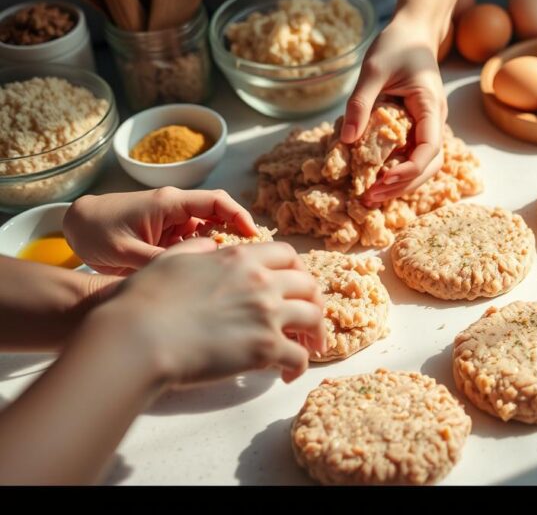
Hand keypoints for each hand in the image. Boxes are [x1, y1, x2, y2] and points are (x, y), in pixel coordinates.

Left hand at [64, 187, 259, 275]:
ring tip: (234, 269)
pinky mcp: (172, 233)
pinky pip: (198, 240)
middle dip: (238, 234)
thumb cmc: (98, 232)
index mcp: (170, 203)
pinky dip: (207, 253)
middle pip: (221, 214)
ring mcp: (176, 220)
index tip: (254, 236)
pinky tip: (211, 271)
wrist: (79, 225)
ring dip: (224, 246)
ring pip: (212, 229)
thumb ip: (159, 261)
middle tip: (251, 258)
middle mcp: (178, 208)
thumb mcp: (126, 253)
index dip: (240, 217)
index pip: (216, 202)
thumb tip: (192, 272)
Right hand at [85, 239, 326, 384]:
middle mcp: (260, 282)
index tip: (296, 286)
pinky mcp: (264, 348)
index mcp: (240, 258)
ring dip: (315, 334)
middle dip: (313, 302)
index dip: (297, 271)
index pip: (287, 255)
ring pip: (313, 318)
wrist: (137, 339)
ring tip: (308, 348)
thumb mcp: (170, 260)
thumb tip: (209, 245)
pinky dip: (298, 367)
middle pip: (308, 286)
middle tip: (308, 320)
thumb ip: (195, 249)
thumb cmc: (143, 302)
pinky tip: (287, 375)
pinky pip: (298, 357)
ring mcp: (266, 314)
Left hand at [337, 14, 444, 205]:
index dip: (409, 171)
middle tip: (370, 197)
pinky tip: (374, 179)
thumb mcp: (372, 69)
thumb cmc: (396, 45)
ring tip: (370, 196)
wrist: (413, 32)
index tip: (382, 180)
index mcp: (431, 107)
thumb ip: (360, 103)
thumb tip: (347, 141)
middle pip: (430, 166)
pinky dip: (396, 171)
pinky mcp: (417, 127)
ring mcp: (428, 126)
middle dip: (402, 185)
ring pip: (423, 165)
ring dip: (400, 183)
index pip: (429, 149)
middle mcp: (435, 121)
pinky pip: (411, 156)